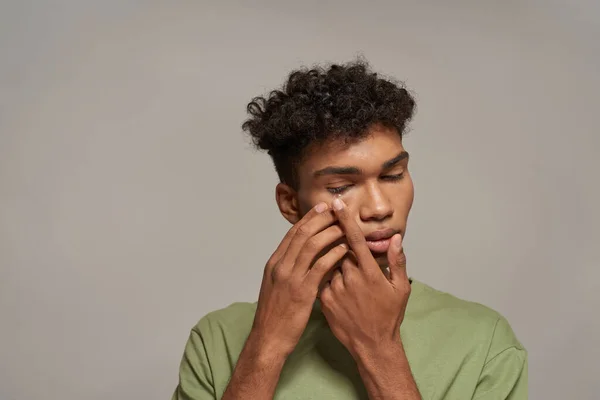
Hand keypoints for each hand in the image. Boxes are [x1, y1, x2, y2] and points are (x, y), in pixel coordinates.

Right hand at [249, 202, 348, 357]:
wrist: (269, 337)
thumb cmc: (275, 314)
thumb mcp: (276, 285)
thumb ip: (287, 269)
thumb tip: (301, 255)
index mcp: (274, 263)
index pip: (293, 233)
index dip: (309, 218)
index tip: (322, 208)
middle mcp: (281, 265)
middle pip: (302, 233)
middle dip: (321, 219)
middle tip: (336, 209)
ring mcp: (290, 277)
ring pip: (311, 245)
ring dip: (330, 233)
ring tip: (345, 227)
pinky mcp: (302, 291)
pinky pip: (321, 266)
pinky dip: (334, 255)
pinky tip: (345, 250)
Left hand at [318, 198, 410, 358]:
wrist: (372, 345)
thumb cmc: (389, 316)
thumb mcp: (400, 289)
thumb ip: (397, 261)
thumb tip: (395, 238)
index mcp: (369, 272)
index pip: (353, 238)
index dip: (344, 219)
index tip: (335, 203)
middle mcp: (350, 277)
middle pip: (339, 249)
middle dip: (341, 245)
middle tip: (348, 254)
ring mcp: (335, 288)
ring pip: (330, 264)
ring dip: (335, 264)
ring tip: (349, 281)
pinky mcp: (324, 299)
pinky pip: (322, 280)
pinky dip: (328, 279)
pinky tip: (340, 291)